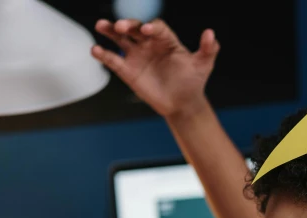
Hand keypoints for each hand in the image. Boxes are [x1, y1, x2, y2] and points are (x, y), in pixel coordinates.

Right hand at [91, 19, 219, 117]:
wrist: (182, 103)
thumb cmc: (193, 82)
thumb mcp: (204, 65)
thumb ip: (208, 49)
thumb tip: (211, 34)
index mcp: (166, 40)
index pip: (156, 28)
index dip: (152, 28)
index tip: (148, 30)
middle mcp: (149, 44)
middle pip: (135, 29)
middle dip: (128, 25)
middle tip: (121, 26)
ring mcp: (137, 56)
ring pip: (120, 39)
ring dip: (110, 30)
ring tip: (101, 25)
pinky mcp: (127, 70)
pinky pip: (113, 60)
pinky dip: (103, 54)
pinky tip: (95, 50)